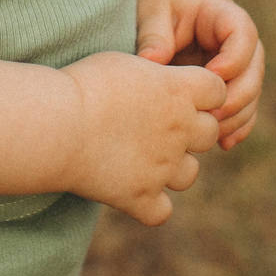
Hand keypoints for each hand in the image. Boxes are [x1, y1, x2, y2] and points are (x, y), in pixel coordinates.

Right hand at [58, 50, 225, 225]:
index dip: (201, 93)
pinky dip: (149, 206)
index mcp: (179, 91)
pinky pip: (161, 212)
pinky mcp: (142, 198)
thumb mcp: (123, 63)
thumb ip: (152, 74)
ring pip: (190, 174)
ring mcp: (164, 167)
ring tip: (140, 158)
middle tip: (154, 125)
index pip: (217, 92)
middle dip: (190, 130)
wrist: (57, 124)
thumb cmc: (84, 85)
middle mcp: (180, 129)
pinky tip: (129, 191)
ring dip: (172, 168)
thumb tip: (158, 79)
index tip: (175, 93)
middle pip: (210, 132)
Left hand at [135, 0, 263, 150]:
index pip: (243, 36)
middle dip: (236, 97)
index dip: (233, 59)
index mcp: (223, 15)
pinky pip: (242, 107)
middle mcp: (239, 41)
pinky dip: (236, 126)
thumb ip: (155, 33)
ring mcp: (237, 65)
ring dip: (236, 117)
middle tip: (209, 115)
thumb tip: (153, 63)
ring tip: (209, 135)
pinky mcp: (228, 84)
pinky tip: (222, 145)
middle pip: (254, 71)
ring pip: (251, 95)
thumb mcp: (152, 7)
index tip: (211, 77)